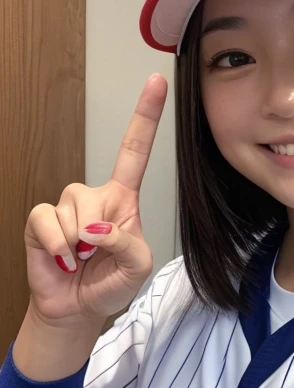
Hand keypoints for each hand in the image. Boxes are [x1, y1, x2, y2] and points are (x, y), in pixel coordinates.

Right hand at [24, 74, 167, 329]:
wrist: (77, 307)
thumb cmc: (111, 282)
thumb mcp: (138, 267)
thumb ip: (129, 245)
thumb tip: (96, 229)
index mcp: (124, 199)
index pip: (134, 151)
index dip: (146, 116)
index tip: (157, 80)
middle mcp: (95, 196)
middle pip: (96, 194)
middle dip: (97, 233)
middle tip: (96, 256)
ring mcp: (66, 206)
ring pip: (72, 207)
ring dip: (77, 244)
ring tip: (80, 258)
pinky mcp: (41, 219)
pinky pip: (47, 220)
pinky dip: (56, 246)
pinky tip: (62, 259)